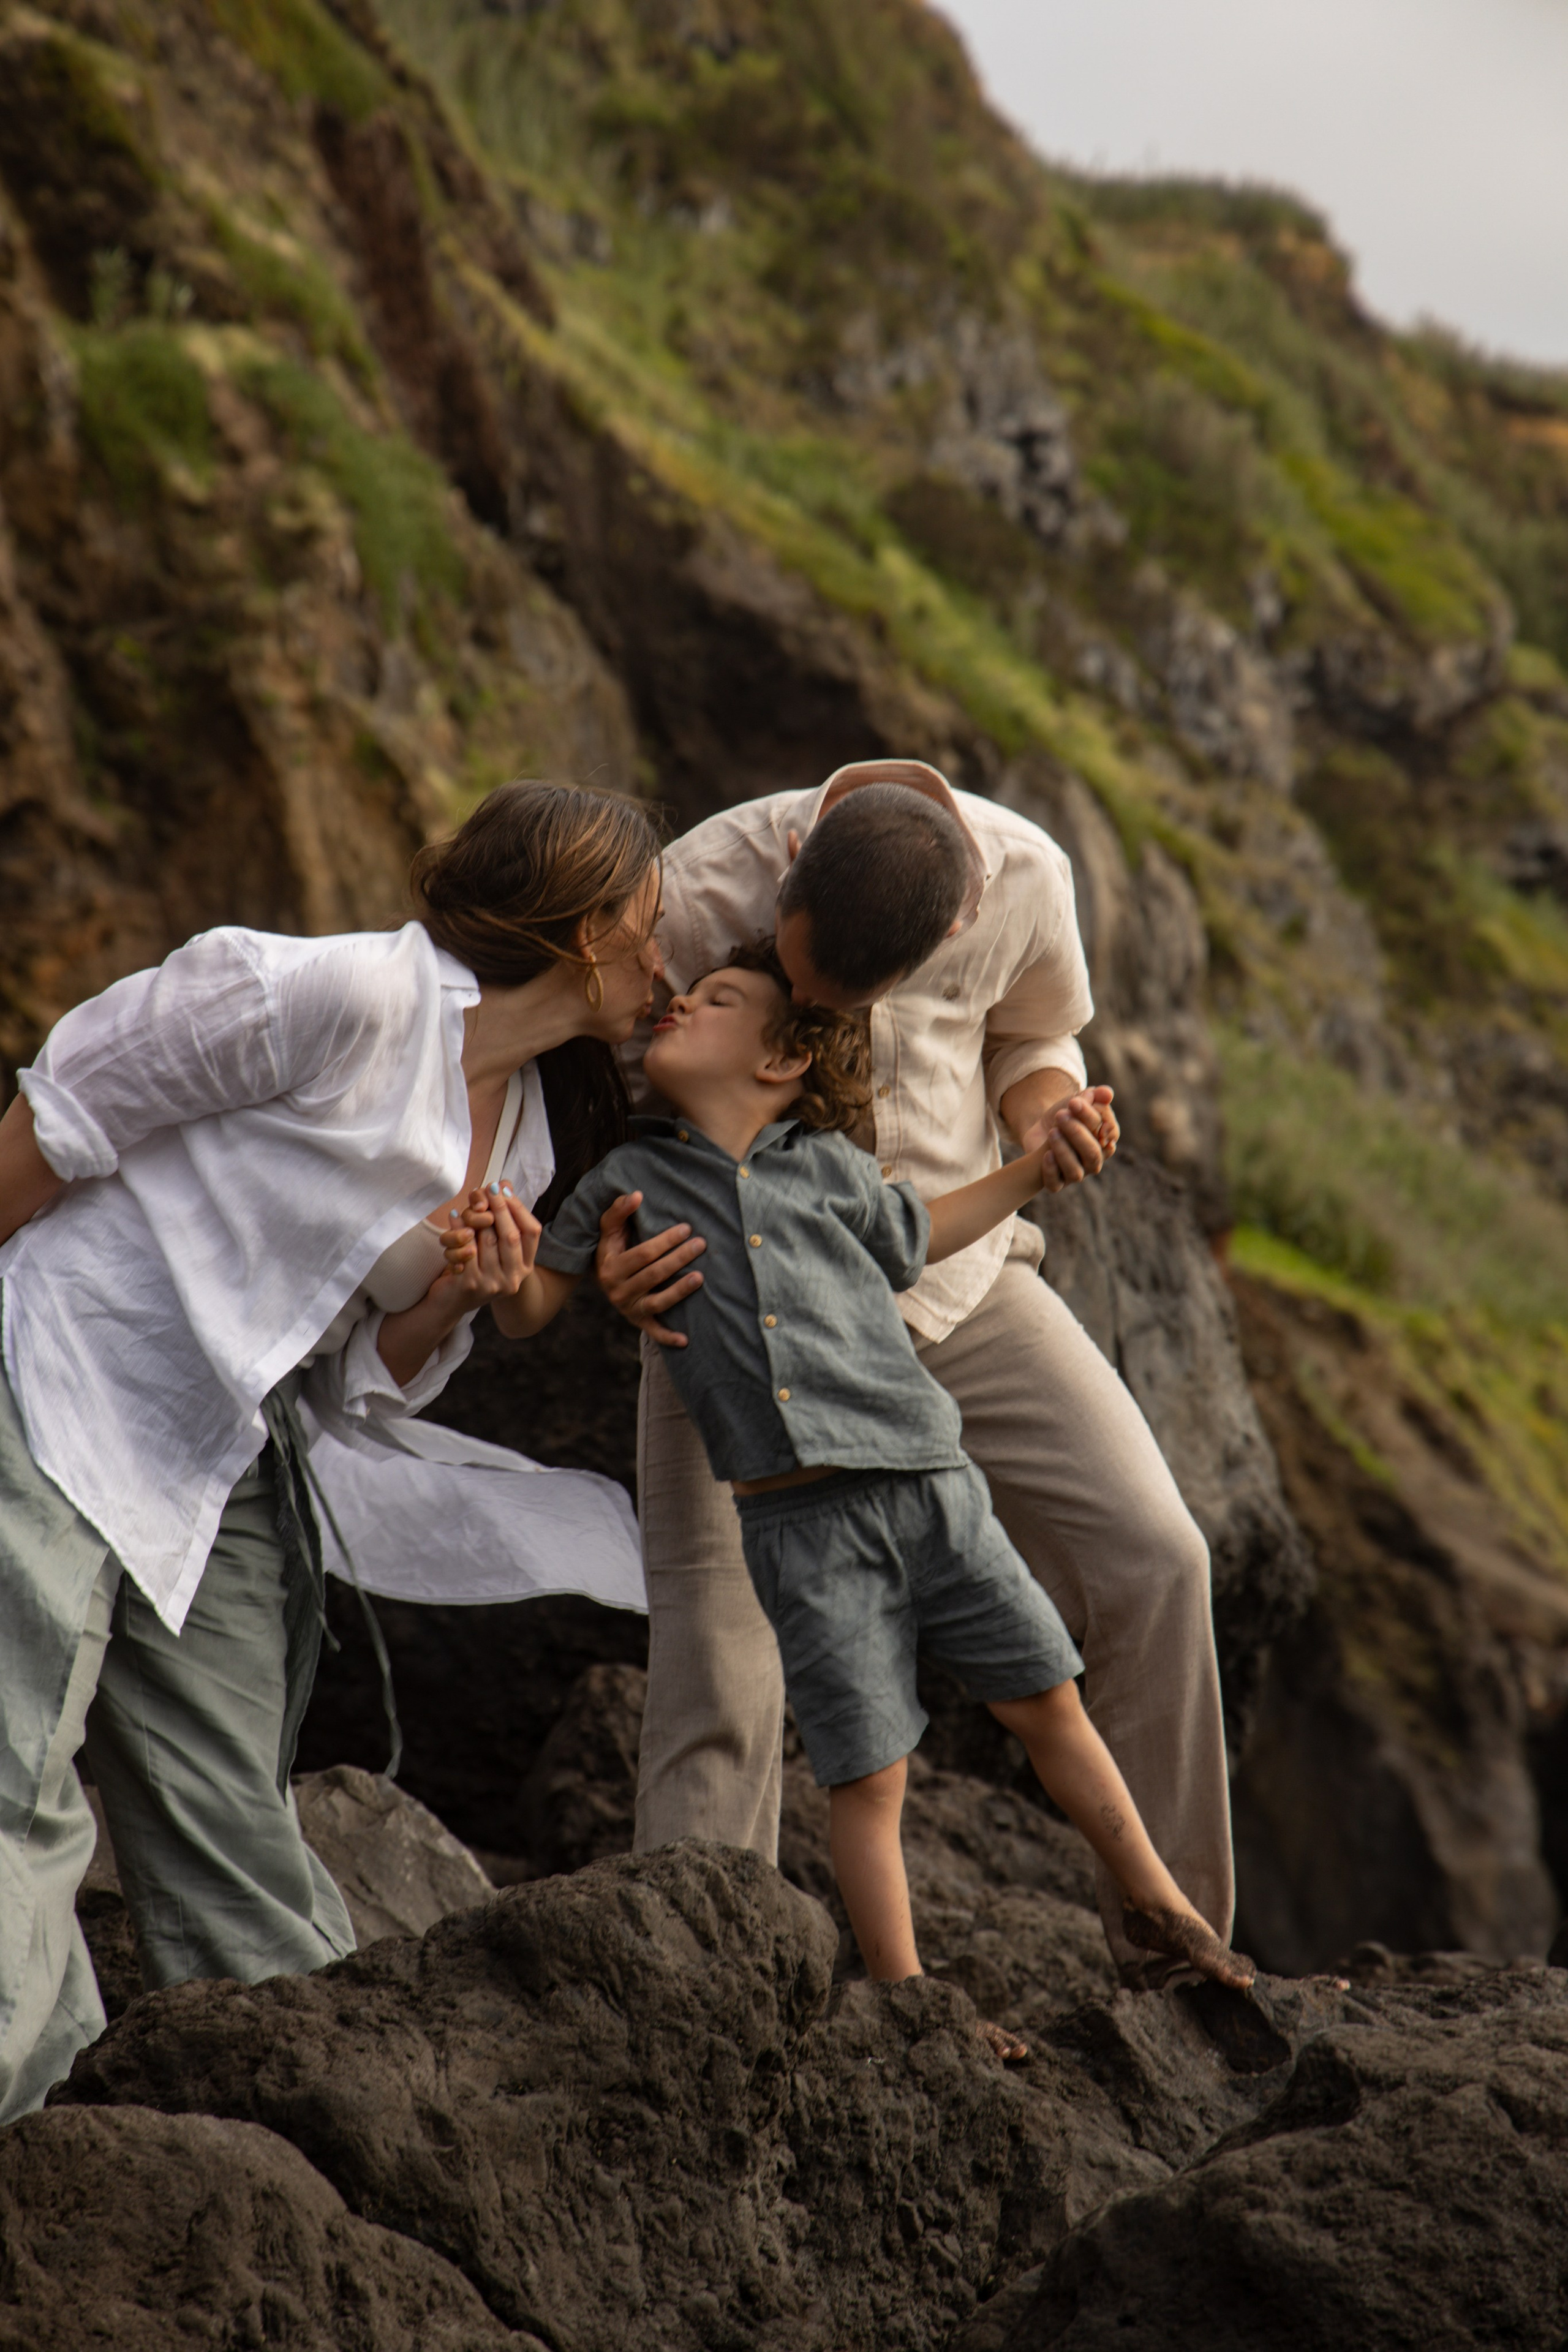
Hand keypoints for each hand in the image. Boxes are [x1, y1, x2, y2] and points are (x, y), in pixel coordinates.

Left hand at [437, 1184, 539, 1306]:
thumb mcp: (494, 1245)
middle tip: (489, 1188)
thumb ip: (503, 1219)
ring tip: (469, 1203)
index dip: (519, 1208)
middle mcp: (514, 1279)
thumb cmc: (475, 1266)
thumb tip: (504, 1185)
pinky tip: (453, 1216)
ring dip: (476, 1217)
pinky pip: (465, 1248)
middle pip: (511, 1235)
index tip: (504, 1190)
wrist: (450, 1301)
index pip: (532, 1232)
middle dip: (499, 1207)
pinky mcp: (471, 1285)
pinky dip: (458, 1228)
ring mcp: (493, 1284)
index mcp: (525, 1267)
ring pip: (487, 1240)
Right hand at [594, 1189, 704, 1347]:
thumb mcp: (609, 1230)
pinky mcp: (638, 1321)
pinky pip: (654, 1331)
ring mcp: (629, 1308)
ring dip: (680, 1290)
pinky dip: (668, 1337)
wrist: (600, 1279)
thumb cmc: (611, 1248)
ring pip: (658, 1301)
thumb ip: (619, 1210)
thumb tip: (637, 1195)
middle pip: (654, 1274)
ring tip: (700, 1276)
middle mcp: (618, 1290)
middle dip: (679, 1258)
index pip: (644, 1253)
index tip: (686, 1228)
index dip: (666, 1241)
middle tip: (701, 1244)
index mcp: (612, 1267)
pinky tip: (686, 1339)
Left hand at [1021, 1085, 1117, 1193]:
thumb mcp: (1077, 1101)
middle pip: (1093, 1153)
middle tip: (1060, 1115)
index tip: (1073, 1101)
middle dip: (1077, 1133)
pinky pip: (1056, 1184)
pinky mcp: (1056, 1182)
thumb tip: (1107, 1093)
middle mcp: (1094, 1160)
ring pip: (1076, 1172)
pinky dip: (1051, 1170)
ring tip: (1052, 1132)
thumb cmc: (1066, 1115)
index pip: (1108, 1132)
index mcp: (1106, 1141)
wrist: (1041, 1128)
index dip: (1092, 1117)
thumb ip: (1094, 1096)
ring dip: (1064, 1150)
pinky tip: (1046, 1154)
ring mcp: (1077, 1174)